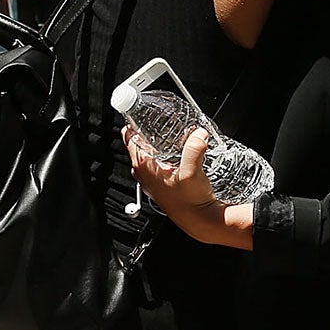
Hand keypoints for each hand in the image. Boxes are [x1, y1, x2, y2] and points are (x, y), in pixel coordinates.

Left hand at [125, 126, 250, 249]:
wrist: (200, 220)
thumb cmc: (191, 202)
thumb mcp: (192, 172)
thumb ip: (195, 149)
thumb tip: (199, 133)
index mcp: (143, 167)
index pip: (129, 137)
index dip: (134, 121)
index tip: (142, 110)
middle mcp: (143, 174)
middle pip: (139, 143)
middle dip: (149, 130)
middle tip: (161, 118)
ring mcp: (151, 180)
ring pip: (148, 154)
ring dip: (158, 143)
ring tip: (171, 132)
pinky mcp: (161, 184)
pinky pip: (157, 163)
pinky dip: (164, 154)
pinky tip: (178, 151)